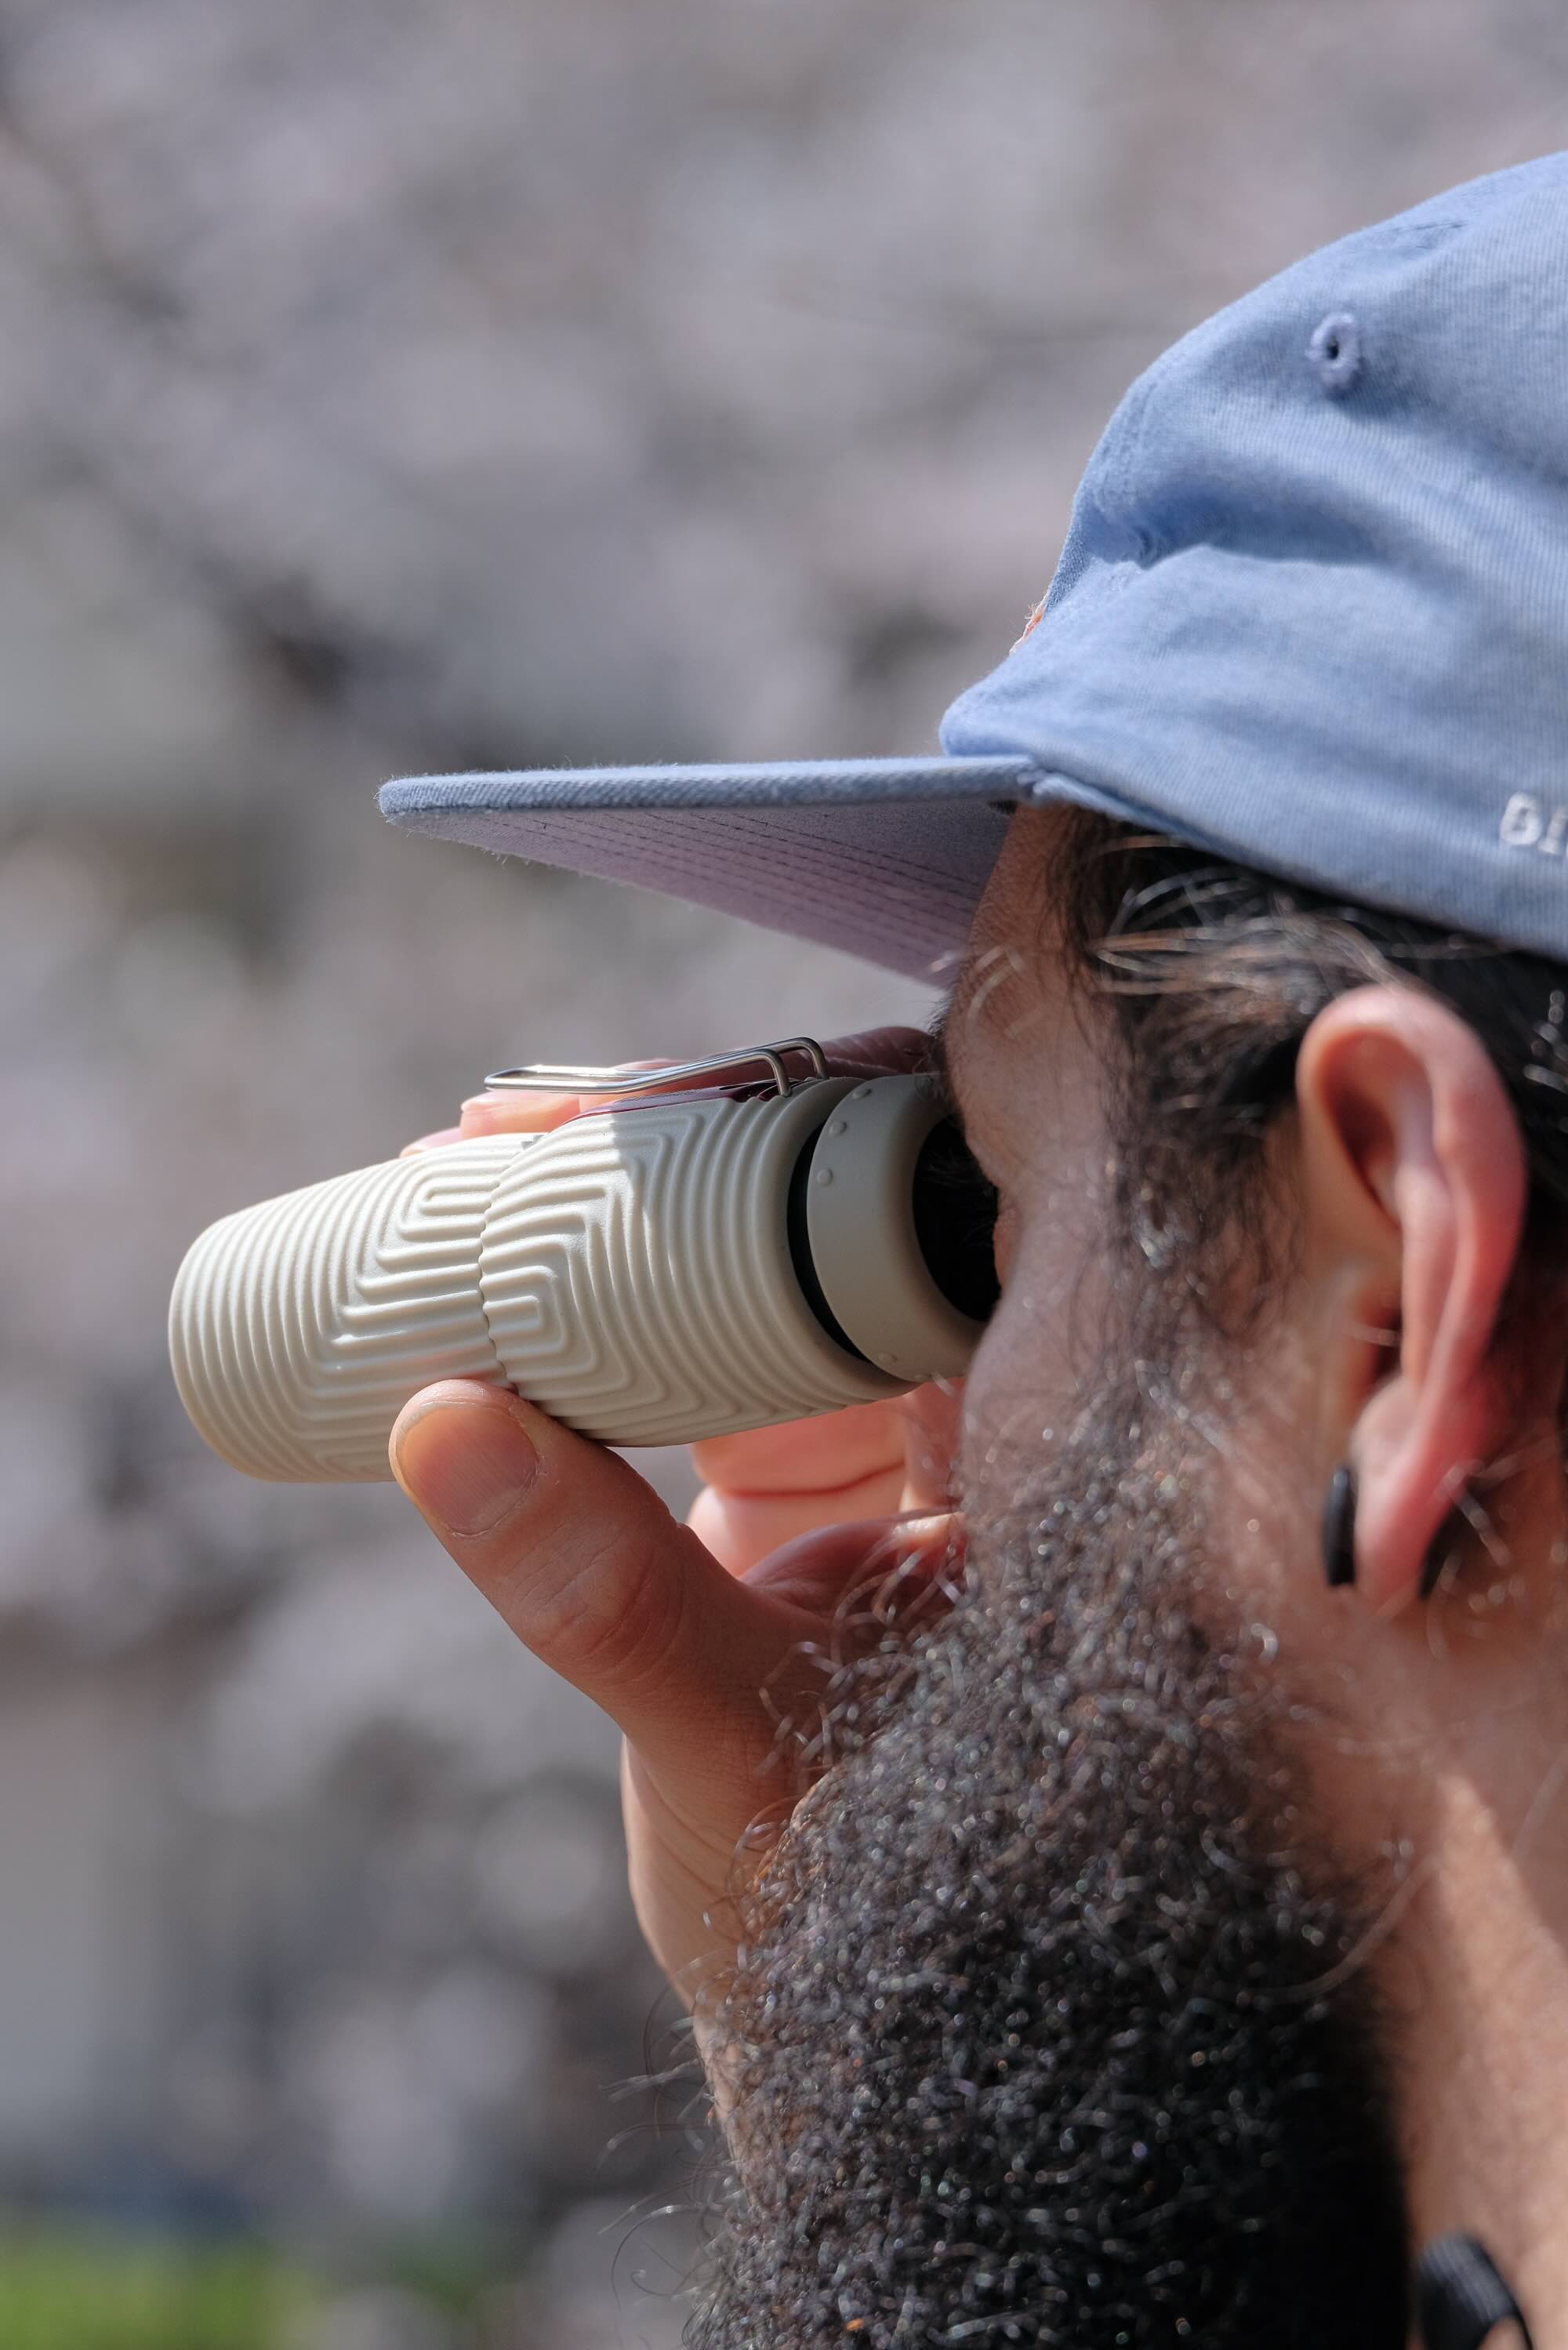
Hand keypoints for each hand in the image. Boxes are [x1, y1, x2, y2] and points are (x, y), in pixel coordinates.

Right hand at [389, 1032, 964, 2025]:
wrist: (860, 2019)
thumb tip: (438, 1423)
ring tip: (476, 1160)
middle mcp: (995, 1412)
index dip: (814, 1132)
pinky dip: (607, 1287)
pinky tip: (495, 1237)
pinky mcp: (800, 1463)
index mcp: (1061, 1447)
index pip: (953, 1221)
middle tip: (525, 1122)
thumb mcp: (731, 1749)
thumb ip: (601, 1594)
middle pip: (857, 1204)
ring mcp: (890, 1430)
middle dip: (694, 1143)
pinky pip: (709, 1330)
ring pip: (775, 1252)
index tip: (663, 1111)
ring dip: (633, 1200)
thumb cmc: (871, 1919)